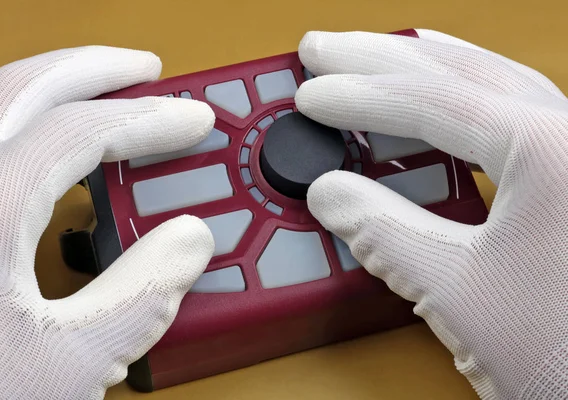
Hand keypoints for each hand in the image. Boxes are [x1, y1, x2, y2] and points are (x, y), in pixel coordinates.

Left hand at [0, 46, 214, 398]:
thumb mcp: (67, 364)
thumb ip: (141, 297)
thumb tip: (189, 241)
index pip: (77, 131)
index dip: (148, 118)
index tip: (192, 119)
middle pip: (22, 88)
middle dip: (94, 69)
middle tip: (147, 71)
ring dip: (60, 92)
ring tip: (109, 97)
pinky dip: (33, 132)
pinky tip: (59, 155)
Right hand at [295, 29, 567, 398]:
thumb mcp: (458, 294)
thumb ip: (384, 234)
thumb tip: (331, 195)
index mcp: (552, 151)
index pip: (433, 99)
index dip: (358, 94)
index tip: (312, 95)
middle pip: (462, 68)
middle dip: (383, 55)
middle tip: (327, 48)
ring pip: (489, 82)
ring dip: (422, 67)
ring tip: (374, 56)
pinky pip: (508, 113)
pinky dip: (460, 98)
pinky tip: (438, 99)